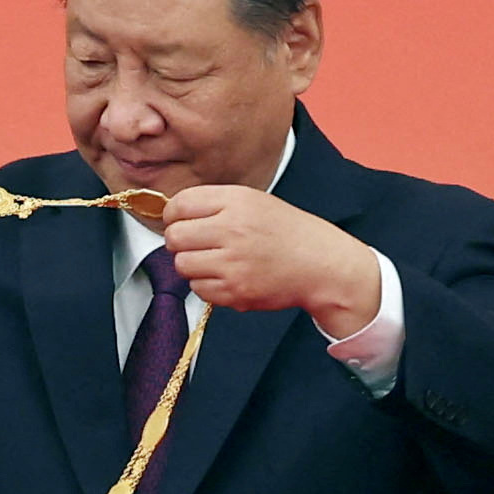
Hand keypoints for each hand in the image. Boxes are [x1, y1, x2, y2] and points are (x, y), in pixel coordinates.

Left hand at [158, 187, 380, 334]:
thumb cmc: (287, 232)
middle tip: (194, 244)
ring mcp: (233, 263)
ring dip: (192, 265)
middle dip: (179, 241)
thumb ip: (215, 203)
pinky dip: (207, 285)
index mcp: (236, 202)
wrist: (320, 264)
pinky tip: (226, 276)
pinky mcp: (235, 291)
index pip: (180, 204)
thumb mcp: (254, 201)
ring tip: (214, 261)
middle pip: (175, 237)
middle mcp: (233, 230)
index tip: (180, 220)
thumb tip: (173, 214)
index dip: (174, 214)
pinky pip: (198, 289)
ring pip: (182, 265)